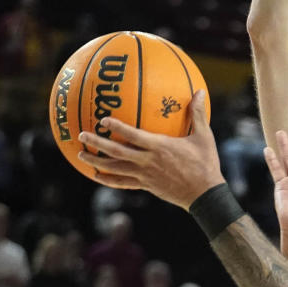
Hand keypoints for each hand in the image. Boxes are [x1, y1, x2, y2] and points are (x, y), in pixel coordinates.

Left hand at [77, 90, 222, 210]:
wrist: (205, 194)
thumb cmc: (205, 164)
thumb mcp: (204, 137)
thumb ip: (197, 114)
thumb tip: (199, 92)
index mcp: (160, 147)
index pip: (133, 135)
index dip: (117, 127)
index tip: (103, 119)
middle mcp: (148, 161)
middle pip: (116, 152)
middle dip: (97, 144)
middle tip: (82, 136)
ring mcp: (145, 176)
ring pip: (115, 169)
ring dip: (96, 162)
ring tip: (81, 155)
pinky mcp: (146, 187)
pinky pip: (123, 184)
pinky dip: (108, 180)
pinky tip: (98, 176)